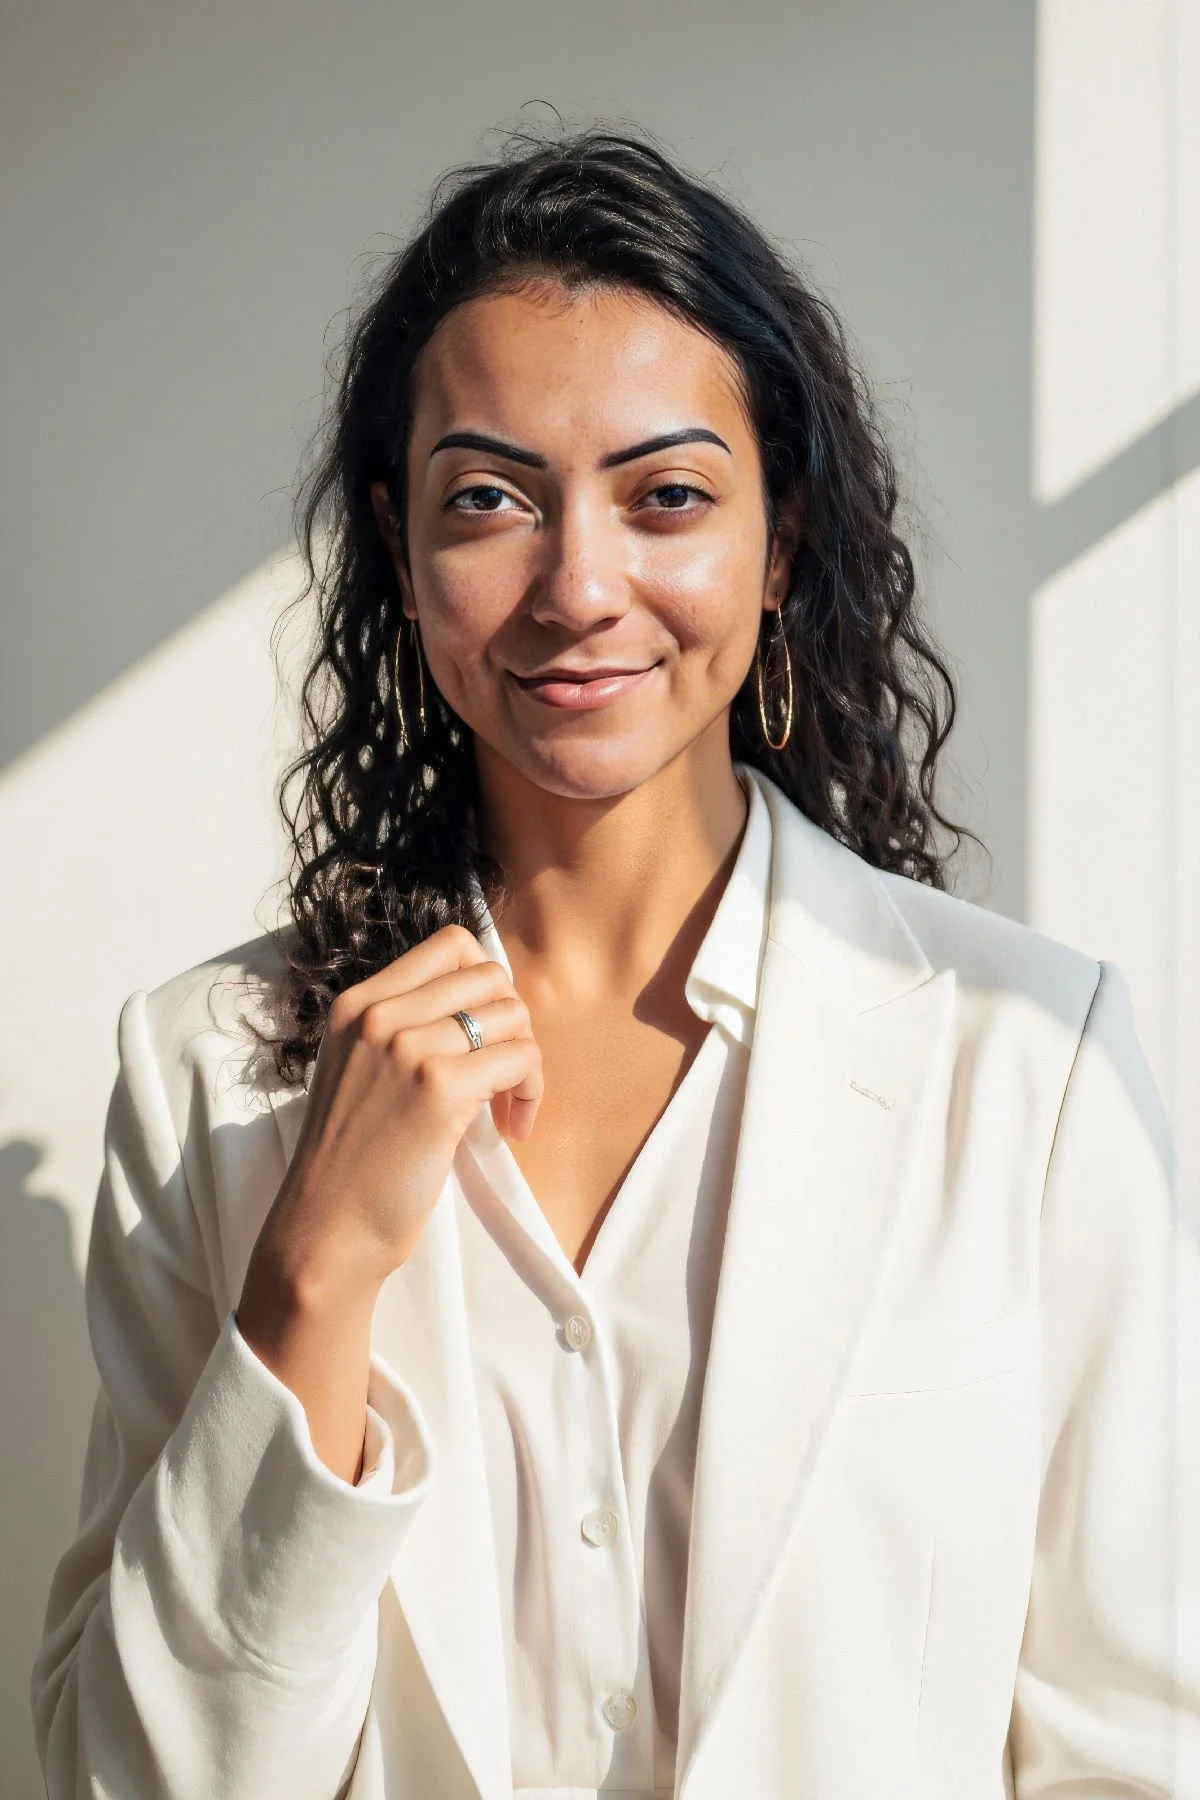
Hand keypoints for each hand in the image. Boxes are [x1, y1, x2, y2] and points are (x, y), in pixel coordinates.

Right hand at [248, 923, 542, 1303]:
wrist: (326, 1229)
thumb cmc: (350, 1162)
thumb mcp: (358, 1071)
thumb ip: (402, 1030)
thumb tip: (483, 1006)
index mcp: (357, 1004)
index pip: (450, 945)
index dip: (486, 984)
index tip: (485, 1033)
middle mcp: (379, 1014)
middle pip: (489, 975)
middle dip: (513, 1023)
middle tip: (504, 1074)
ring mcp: (406, 1047)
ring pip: (512, 1016)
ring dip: (526, 1062)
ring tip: (509, 1107)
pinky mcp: (438, 1087)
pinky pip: (520, 1059)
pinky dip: (529, 1092)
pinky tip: (512, 1128)